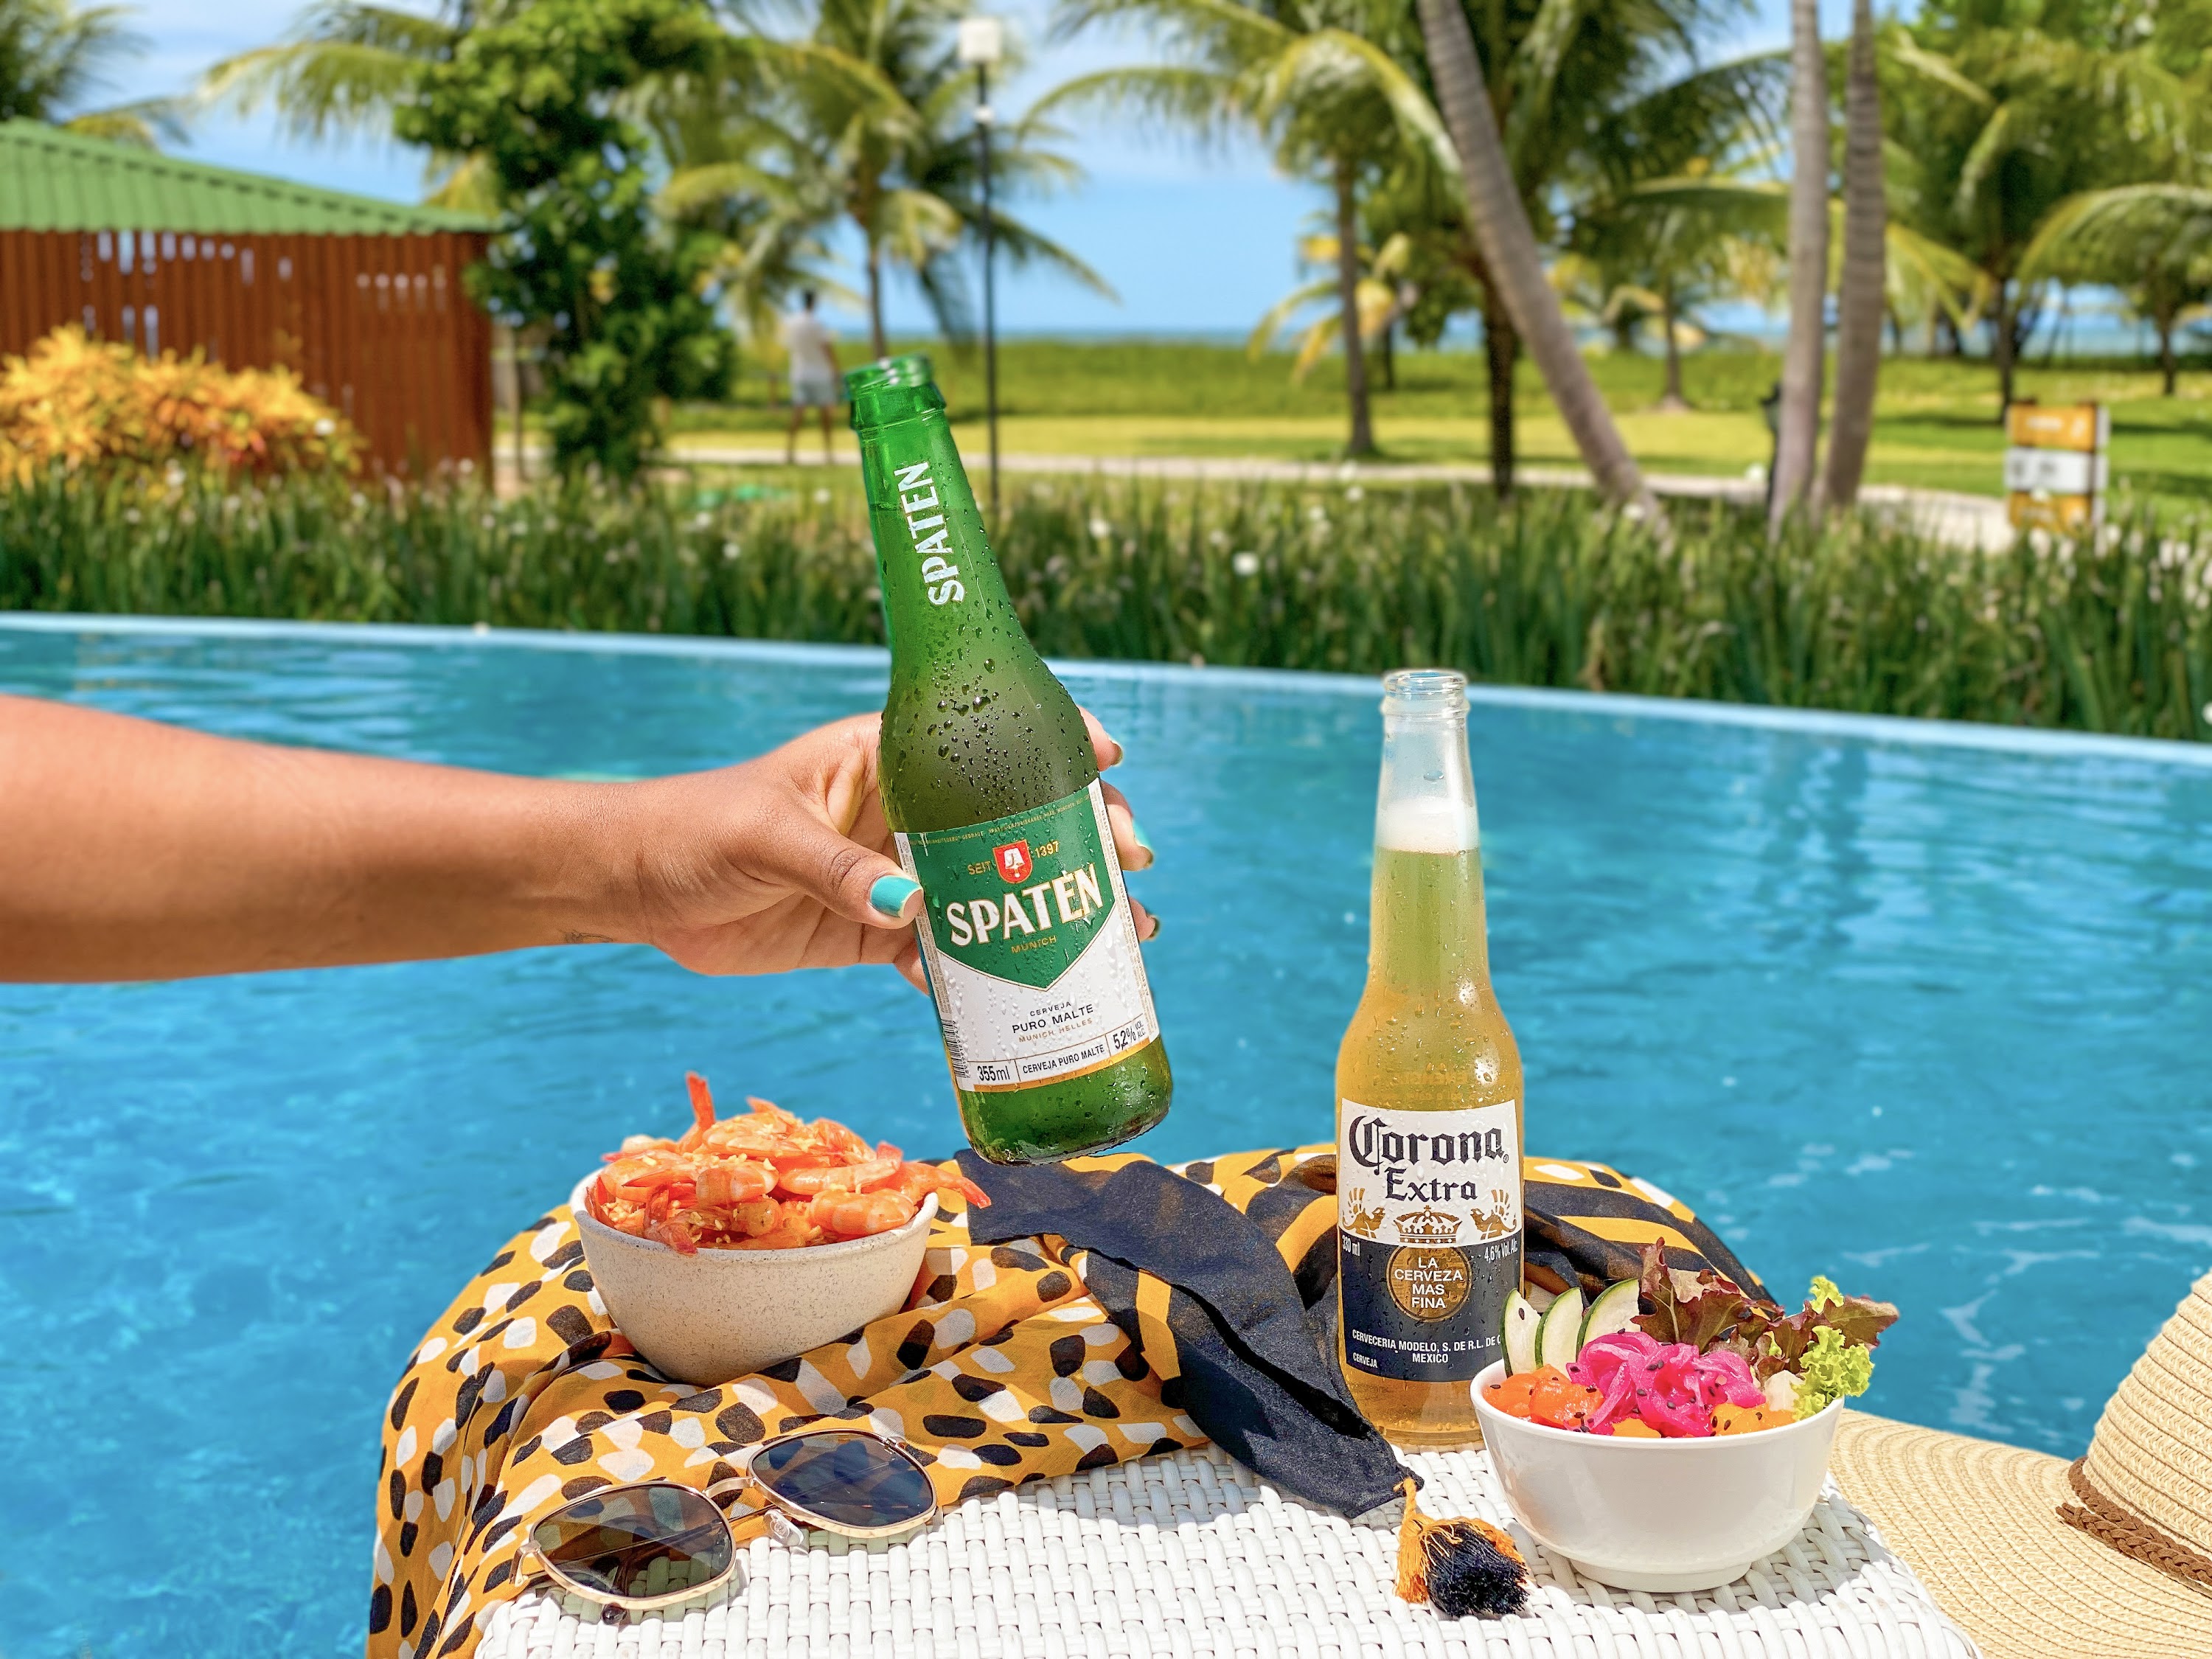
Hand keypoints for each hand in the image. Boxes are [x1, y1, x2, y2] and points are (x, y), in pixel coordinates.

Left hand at [599, 710, 1156, 989]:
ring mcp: (895, 873)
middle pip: (1010, 818)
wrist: (634, 890)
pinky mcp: (875, 932)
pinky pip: (948, 953)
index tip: (1109, 760)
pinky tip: (1030, 999)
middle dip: (1078, 839)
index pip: (983, 735)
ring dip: (1053, 914)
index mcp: (884, 755)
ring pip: (994, 890)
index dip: (1051, 743)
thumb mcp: (766, 837)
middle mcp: (903, 810)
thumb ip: (838, 870)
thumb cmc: (693, 829)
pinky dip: (988, 975)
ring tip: (1121, 938)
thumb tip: (913, 908)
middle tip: (1135, 869)